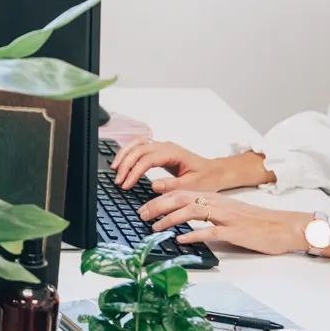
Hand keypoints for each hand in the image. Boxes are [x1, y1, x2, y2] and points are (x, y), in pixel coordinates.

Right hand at [111, 140, 268, 193]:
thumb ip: (172, 185)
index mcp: (173, 153)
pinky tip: (122, 160)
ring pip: (137, 144)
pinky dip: (129, 151)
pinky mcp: (160, 150)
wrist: (215, 172)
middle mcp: (166, 147)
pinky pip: (140, 145)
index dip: (134, 171)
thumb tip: (153, 185)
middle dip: (125, 164)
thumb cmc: (206, 178)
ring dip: (124, 155)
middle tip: (118, 180)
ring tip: (114, 169)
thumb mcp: (192, 186)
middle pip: (138, 149)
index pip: (147, 159)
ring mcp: (162, 146)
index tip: (126, 185)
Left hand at [137, 190, 324, 256]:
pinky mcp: (235, 230)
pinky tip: (180, 239)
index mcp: (215, 199)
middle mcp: (218, 204)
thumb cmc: (258, 223)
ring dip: (170, 219)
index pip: (182, 193)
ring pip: (192, 211)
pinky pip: (210, 231)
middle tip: (141, 215)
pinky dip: (193, 234)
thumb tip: (184, 221)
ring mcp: (227, 216)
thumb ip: (208, 215)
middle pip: (182, 198)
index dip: (160, 198)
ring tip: (155, 227)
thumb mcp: (229, 214)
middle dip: (158, 205)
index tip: (144, 207)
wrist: (286, 226)